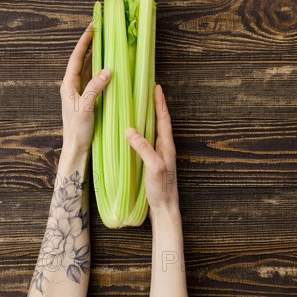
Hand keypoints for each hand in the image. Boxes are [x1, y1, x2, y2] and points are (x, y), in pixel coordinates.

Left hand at [60, 25, 111, 153]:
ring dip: (96, 57)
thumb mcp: (85, 107)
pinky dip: (101, 71)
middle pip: (81, 60)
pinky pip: (94, 80)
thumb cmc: (77, 130)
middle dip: (90, 45)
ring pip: (88, 69)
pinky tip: (109, 68)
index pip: (76, 58)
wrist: (76, 147)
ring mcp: (80, 93)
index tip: (92, 28)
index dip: (84, 42)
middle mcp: (73, 86)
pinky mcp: (87, 99)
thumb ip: (95, 87)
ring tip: (106, 45)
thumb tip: (107, 70)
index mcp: (68, 85)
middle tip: (100, 32)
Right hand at [126, 84, 178, 217]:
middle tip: (149, 91)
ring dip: (150, 117)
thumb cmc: (161, 189)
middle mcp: (165, 148)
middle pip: (160, 121)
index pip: (163, 119)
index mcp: (167, 146)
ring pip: (154, 131)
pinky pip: (148, 141)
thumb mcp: (153, 166)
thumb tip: (130, 129)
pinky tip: (135, 133)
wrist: (164, 208)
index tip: (156, 87)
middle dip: (156, 106)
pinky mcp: (153, 163)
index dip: (160, 103)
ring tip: (141, 106)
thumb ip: (143, 148)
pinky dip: (143, 132)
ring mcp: (160, 155)